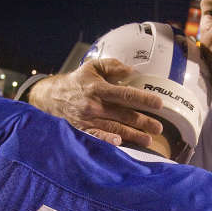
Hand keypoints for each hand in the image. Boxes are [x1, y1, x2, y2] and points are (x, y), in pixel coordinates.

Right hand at [30, 58, 163, 146]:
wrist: (53, 96)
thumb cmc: (78, 81)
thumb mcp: (93, 67)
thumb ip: (113, 67)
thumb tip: (132, 71)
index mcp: (98, 88)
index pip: (125, 94)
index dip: (142, 99)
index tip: (158, 103)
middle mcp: (94, 105)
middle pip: (123, 115)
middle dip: (142, 122)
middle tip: (158, 128)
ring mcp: (88, 119)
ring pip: (115, 128)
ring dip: (133, 135)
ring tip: (148, 140)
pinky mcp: (84, 129)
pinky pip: (97, 136)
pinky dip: (107, 140)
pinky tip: (120, 144)